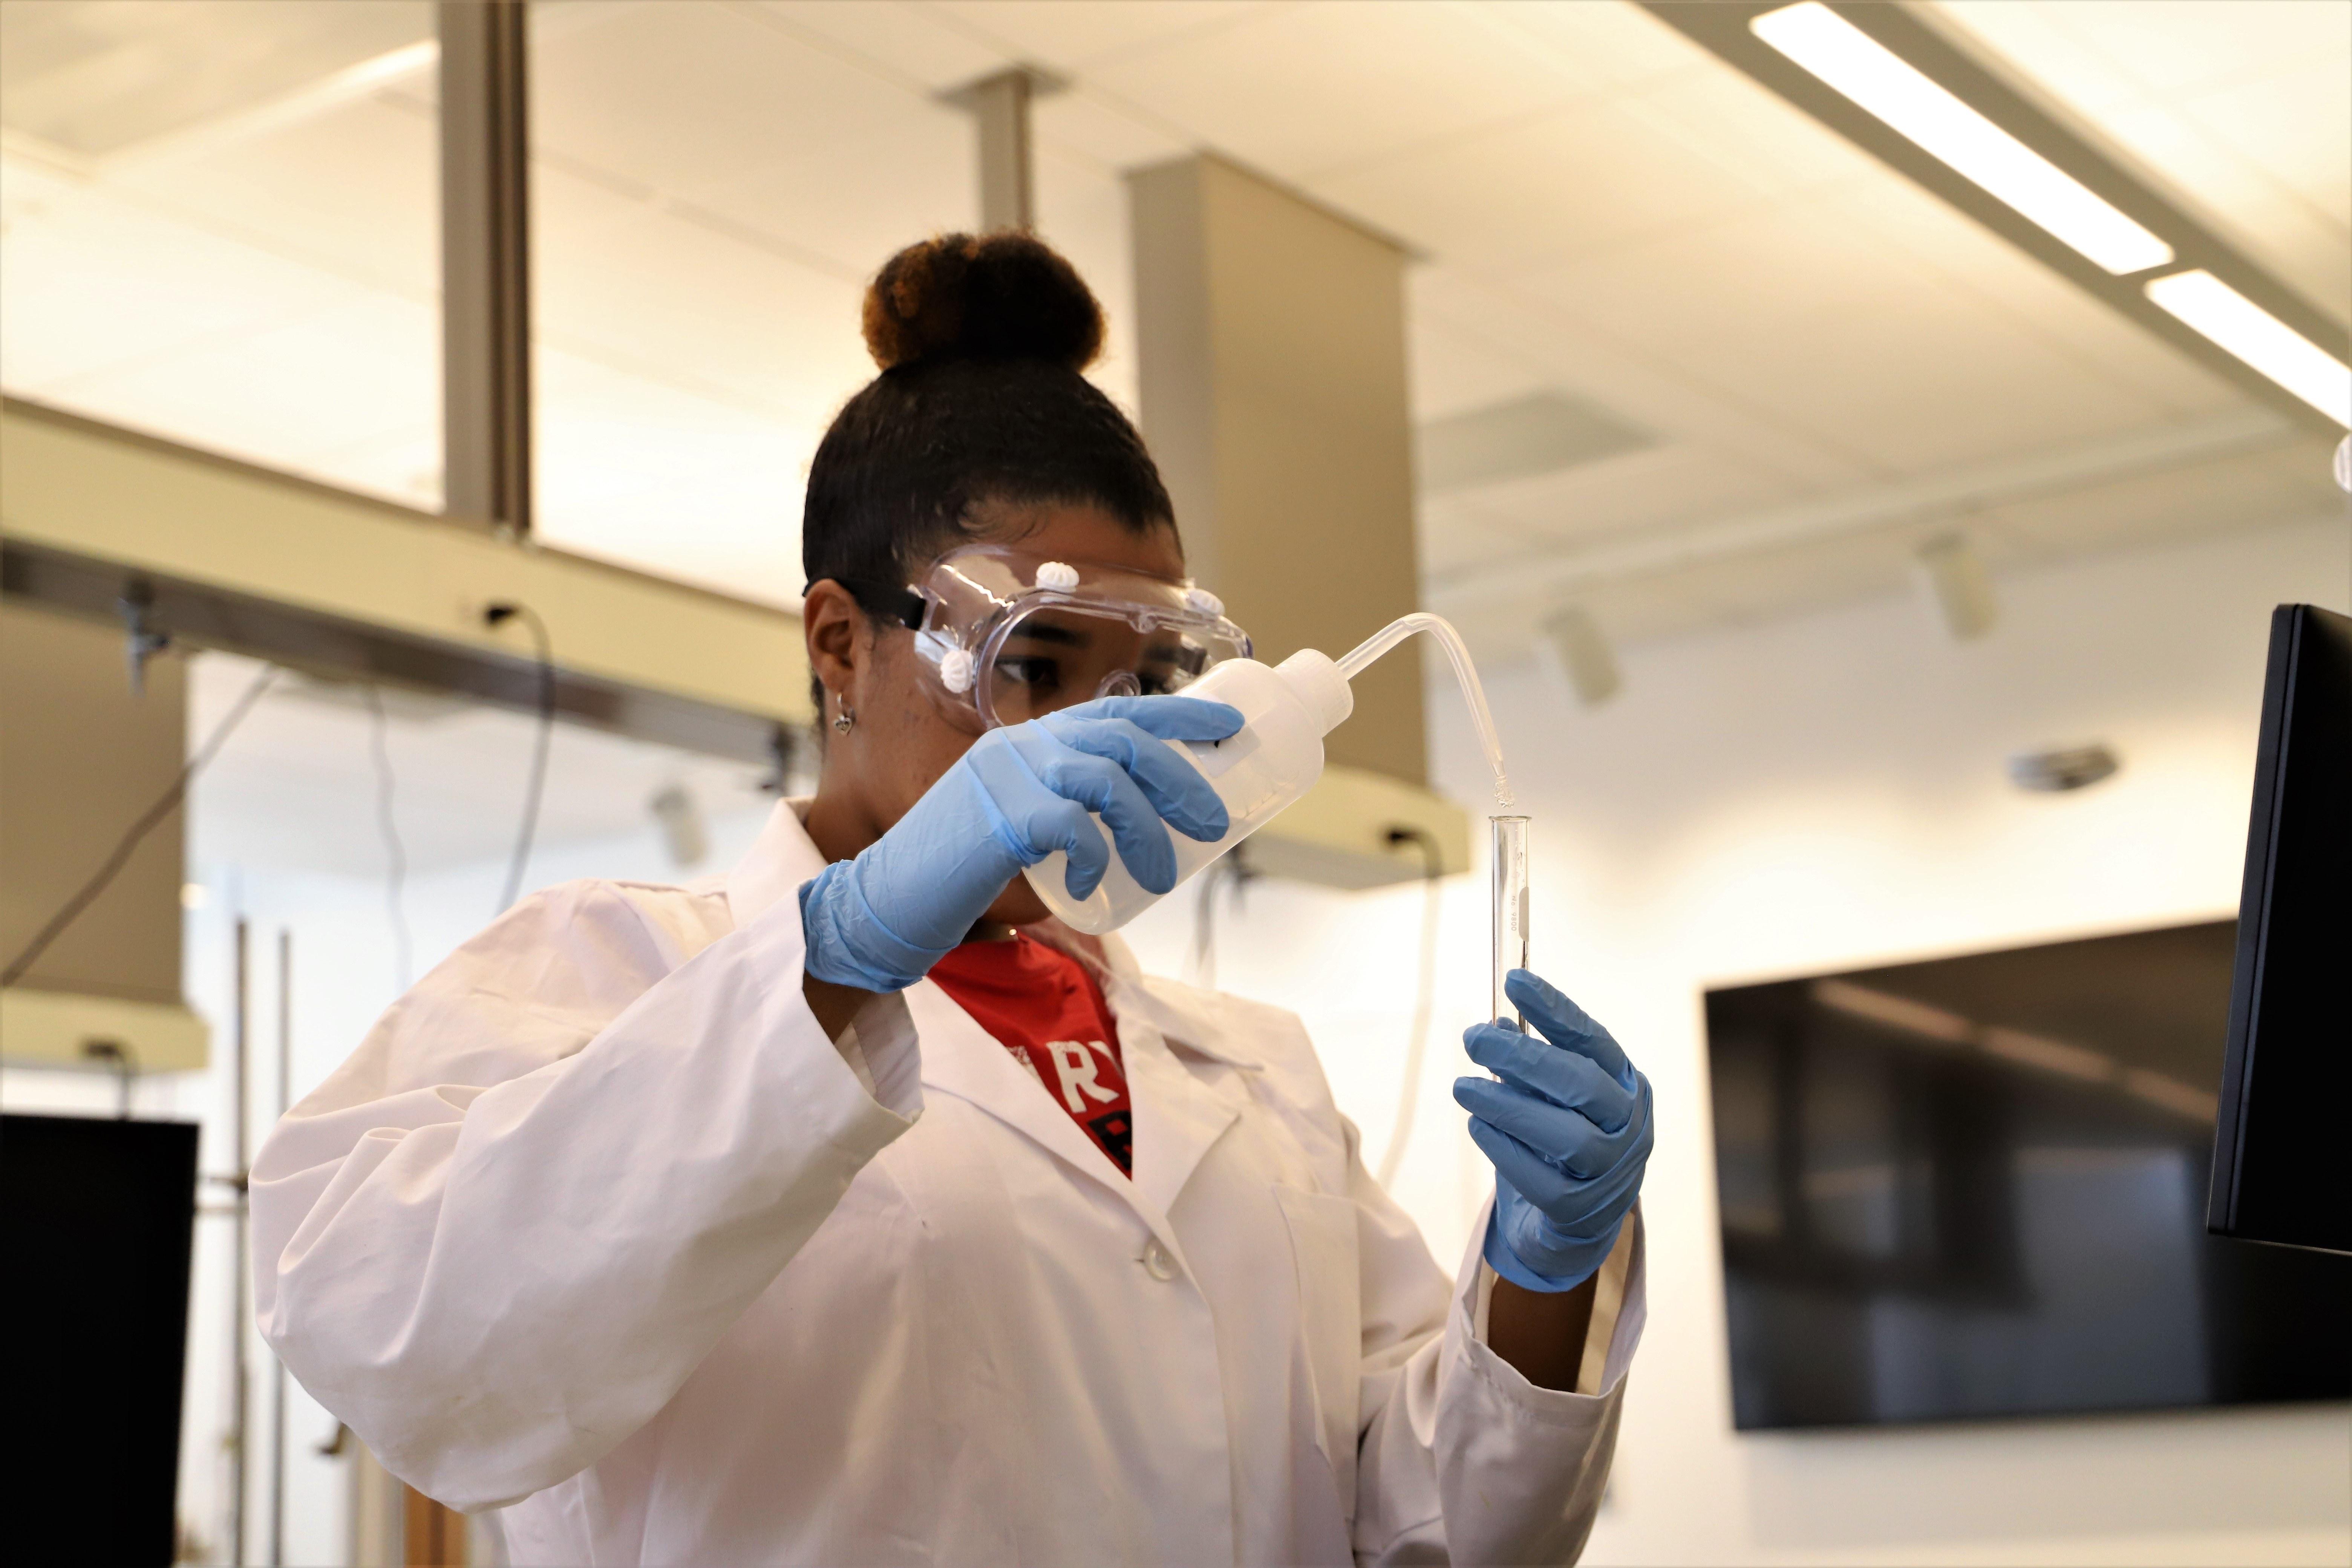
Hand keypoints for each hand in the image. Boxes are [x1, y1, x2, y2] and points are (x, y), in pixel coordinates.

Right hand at [800, 695, 1242, 991]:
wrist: (888, 901)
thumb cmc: (966, 876)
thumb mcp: (1028, 831)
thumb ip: (1075, 821)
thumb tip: (1156, 842)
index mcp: (1033, 743)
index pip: (1118, 710)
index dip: (1181, 715)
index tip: (1229, 729)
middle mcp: (1023, 747)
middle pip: (1126, 739)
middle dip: (1183, 777)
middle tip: (1216, 824)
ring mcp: (1008, 777)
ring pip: (1109, 779)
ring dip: (1150, 829)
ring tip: (1166, 876)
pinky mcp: (998, 817)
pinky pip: (1072, 826)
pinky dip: (1095, 858)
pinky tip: (1091, 888)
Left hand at [1455, 969, 1652, 1292]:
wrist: (1578, 1225)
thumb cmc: (1563, 1145)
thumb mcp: (1556, 1097)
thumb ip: (1534, 1064)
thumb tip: (1495, 1024)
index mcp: (1627, 1087)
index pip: (1593, 1041)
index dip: (1555, 1009)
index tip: (1514, 981)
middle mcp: (1629, 1127)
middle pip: (1580, 1084)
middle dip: (1522, 1057)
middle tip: (1473, 1039)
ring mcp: (1611, 1173)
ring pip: (1565, 1136)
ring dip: (1507, 1105)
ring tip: (1462, 1087)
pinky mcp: (1582, 1212)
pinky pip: (1541, 1180)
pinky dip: (1504, 1149)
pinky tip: (1477, 1127)